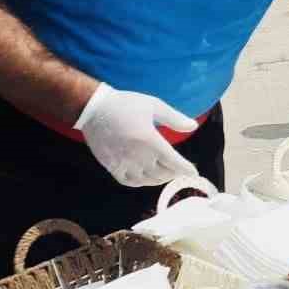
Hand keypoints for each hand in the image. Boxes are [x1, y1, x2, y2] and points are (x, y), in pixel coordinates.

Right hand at [74, 82, 199, 187]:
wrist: (94, 109)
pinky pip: (129, 181)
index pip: (174, 161)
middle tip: (180, 170)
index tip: (194, 173)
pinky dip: (141, 183)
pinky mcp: (111, 166)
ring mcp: (124, 163)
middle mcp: (138, 155)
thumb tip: (193, 126)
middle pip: (163, 173)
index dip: (186, 169)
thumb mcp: (154, 106)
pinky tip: (146, 178)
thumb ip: (175, 118)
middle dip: (175, 173)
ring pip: (147, 180)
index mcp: (150, 140)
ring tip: (167, 174)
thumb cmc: (126, 105)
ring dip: (160, 179)